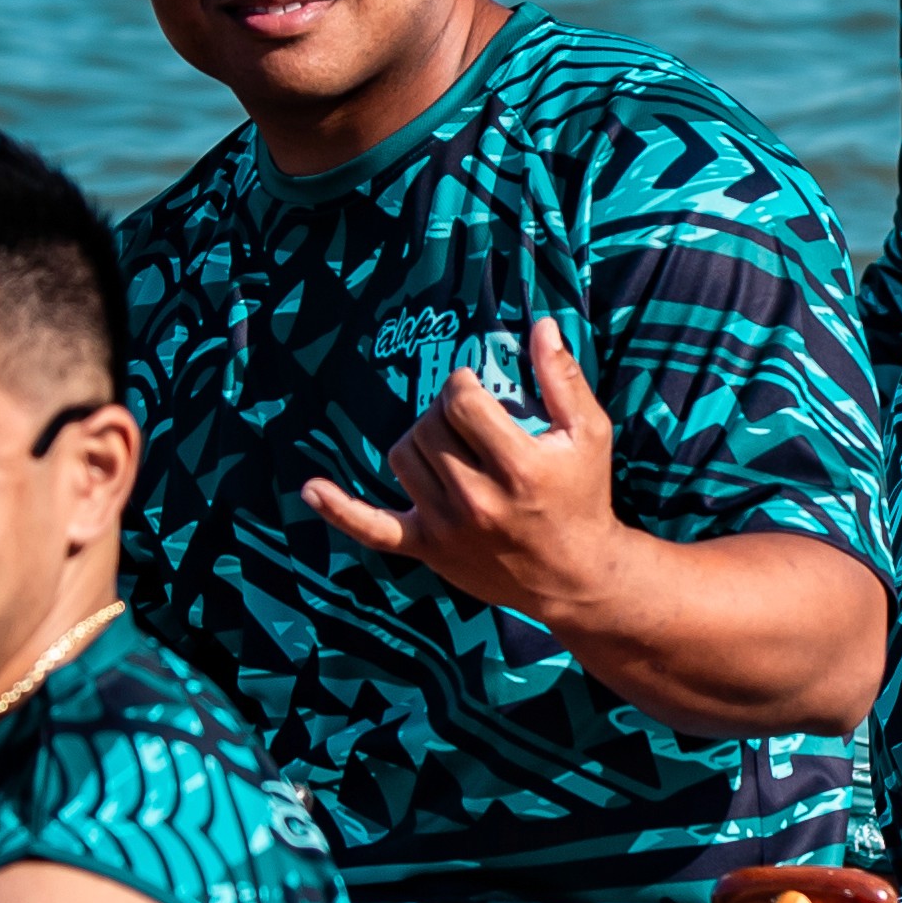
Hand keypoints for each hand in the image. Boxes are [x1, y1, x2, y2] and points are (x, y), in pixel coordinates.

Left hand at [303, 318, 626, 622]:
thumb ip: (563, 378)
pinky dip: (340, 509)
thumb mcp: (590, 433)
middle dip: (445, 409)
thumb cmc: (584, 497)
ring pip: (403, 456)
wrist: (576, 576)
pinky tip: (312, 488)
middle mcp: (477, 499)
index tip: (476, 387)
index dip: (462, 384)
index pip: (461, 403)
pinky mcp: (428, 549)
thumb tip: (540, 325)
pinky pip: (373, 528)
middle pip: (430, 426)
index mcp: (517, 466)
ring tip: (446, 443)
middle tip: (469, 418)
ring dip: (418, 439)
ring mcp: (447, 527)